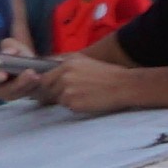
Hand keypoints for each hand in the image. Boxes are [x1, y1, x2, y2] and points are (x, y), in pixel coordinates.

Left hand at [16, 54, 141, 115]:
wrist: (124, 85)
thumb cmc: (105, 73)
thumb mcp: (83, 60)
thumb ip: (64, 62)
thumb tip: (45, 68)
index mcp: (66, 65)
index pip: (44, 78)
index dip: (47, 84)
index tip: (53, 87)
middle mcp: (64, 77)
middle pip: (48, 90)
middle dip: (55, 92)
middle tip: (72, 92)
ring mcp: (68, 91)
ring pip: (57, 99)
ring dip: (66, 99)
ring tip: (83, 95)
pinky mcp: (74, 104)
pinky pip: (67, 107)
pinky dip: (75, 106)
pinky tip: (87, 101)